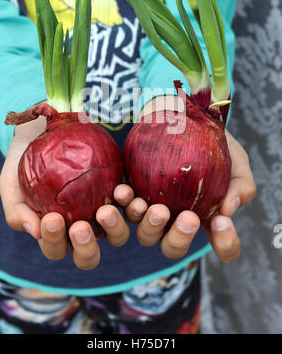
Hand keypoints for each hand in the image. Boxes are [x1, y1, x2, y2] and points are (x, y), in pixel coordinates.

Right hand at [0, 117, 129, 269]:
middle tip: (80, 227)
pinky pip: (130, 206)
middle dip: (87, 247)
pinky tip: (123, 191)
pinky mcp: (120, 196)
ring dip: (114, 228)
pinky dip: (130, 203)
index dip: (55, 241)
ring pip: (116, 235)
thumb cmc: (22, 167)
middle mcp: (82, 231)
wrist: (42, 137)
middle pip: (89, 255)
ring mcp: (103, 215)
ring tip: (106, 210)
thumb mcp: (11, 188)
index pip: (56, 249)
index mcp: (56, 236)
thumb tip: (36, 232)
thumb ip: (18, 212)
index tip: (51, 219)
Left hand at [113, 96, 255, 262]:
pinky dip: (123, 202)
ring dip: (147, 225)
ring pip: (146, 235)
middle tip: (188, 217)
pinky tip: (124, 191)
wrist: (183, 116)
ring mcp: (151, 210)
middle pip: (174, 247)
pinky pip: (122, 207)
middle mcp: (177, 221)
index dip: (225, 243)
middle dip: (179, 239)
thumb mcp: (236, 160)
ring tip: (150, 206)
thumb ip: (241, 185)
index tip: (221, 221)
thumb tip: (227, 211)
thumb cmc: (213, 143)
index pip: (222, 245)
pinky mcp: (131, 194)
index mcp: (207, 218)